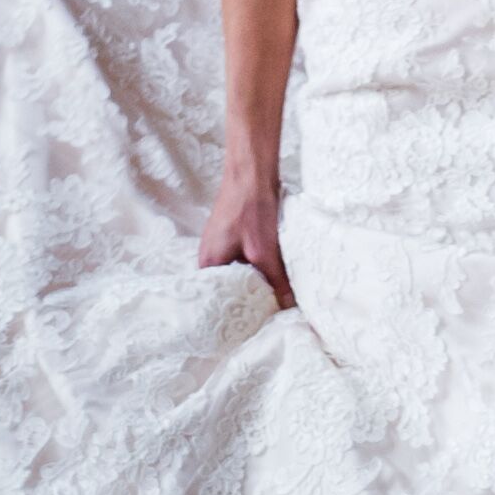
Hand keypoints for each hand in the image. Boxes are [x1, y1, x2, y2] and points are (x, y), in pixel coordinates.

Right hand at [198, 161, 293, 308]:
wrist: (252, 171)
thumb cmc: (250, 208)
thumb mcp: (264, 250)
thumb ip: (275, 280)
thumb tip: (285, 305)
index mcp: (208, 264)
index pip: (220, 300)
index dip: (239, 311)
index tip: (257, 323)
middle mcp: (211, 257)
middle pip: (232, 287)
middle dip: (251, 296)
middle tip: (272, 312)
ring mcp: (222, 246)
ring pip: (242, 272)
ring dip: (259, 279)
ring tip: (276, 295)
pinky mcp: (235, 237)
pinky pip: (247, 259)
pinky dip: (260, 265)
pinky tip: (276, 270)